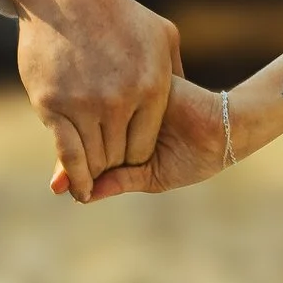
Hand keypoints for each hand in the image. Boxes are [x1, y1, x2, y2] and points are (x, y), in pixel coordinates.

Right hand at [6, 0, 180, 198]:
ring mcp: (85, 105)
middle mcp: (120, 102)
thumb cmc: (116, 13)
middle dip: (114, 166)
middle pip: (119, 156)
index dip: (137, 156)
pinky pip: (65, 151)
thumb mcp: (163, 35)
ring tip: (89, 184)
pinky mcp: (52, 106)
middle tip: (106, 170)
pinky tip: (72, 188)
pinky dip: (70, 174)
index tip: (129, 158)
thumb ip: (176, 70)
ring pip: (92, 158)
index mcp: (151, 89)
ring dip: (91, 172)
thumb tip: (185, 94)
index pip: (145, 145)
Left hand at [72, 76, 234, 201]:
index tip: (58, 185)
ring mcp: (127, 99)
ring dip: (81, 138)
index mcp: (121, 137)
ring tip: (70, 165)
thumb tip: (82, 197)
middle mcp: (119, 117)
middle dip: (70, 156)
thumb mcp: (152, 176)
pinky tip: (88, 135)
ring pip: (95, 116)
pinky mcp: (137, 85)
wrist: (224, 132)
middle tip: (57, 181)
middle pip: (86, 133)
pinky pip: (112, 99)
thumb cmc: (193, 159)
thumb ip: (119, 181)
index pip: (90, 150)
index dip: (73, 166)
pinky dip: (100, 118)